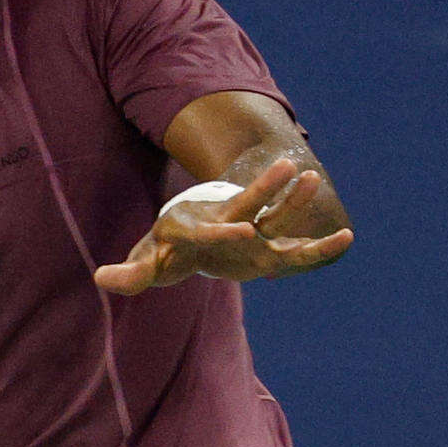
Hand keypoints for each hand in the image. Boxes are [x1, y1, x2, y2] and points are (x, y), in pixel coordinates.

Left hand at [93, 156, 354, 296]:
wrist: (193, 236)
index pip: (210, 229)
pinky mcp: (265, 243)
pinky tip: (347, 237)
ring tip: (314, 176)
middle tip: (288, 167)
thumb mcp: (148, 263)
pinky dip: (317, 244)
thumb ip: (129, 274)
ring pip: (274, 212)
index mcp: (195, 227)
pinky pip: (294, 244)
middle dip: (266, 189)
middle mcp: (226, 221)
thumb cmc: (169, 250)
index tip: (245, 231)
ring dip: (294, 197)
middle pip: (247, 203)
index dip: (225, 230)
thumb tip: (100, 278)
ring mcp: (250, 229)